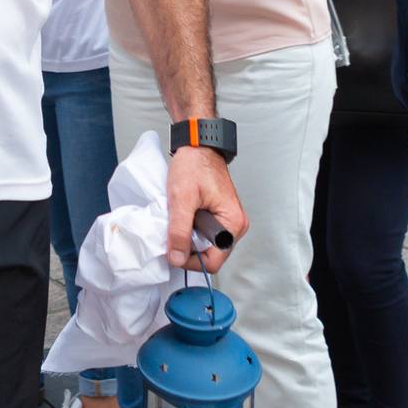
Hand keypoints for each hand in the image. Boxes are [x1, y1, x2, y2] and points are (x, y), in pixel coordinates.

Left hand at [164, 145, 246, 272]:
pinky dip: (190, 230)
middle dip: (188, 248)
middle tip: (173, 233)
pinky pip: (203, 233)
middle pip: (210, 254)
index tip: (173, 251)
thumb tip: (177, 257)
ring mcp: (227, 220)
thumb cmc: (194, 165)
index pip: (214, 261)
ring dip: (188, 238)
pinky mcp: (218, 215)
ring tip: (178, 221)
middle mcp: (234, 224)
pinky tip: (183, 218)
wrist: (197, 146)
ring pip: (205, 245)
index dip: (191, 260)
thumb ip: (179, 231)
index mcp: (233, 223)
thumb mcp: (182, 199)